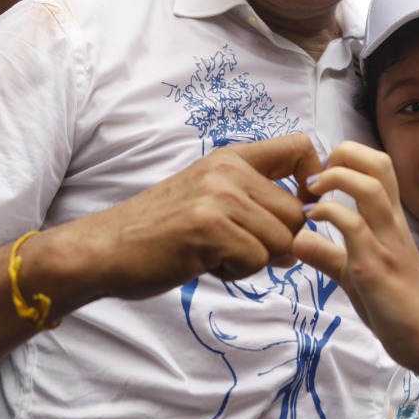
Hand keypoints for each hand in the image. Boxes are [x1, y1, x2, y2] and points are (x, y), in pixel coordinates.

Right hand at [61, 132, 324, 301]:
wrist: (106, 248)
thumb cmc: (160, 231)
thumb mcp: (209, 198)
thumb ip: (255, 204)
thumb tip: (303, 234)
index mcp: (231, 157)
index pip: (299, 147)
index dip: (312, 180)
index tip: (296, 208)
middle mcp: (228, 170)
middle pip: (296, 213)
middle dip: (275, 243)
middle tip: (233, 247)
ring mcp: (218, 197)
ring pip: (281, 240)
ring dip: (253, 260)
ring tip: (214, 253)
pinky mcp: (209, 227)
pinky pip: (257, 259)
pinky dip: (236, 272)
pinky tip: (205, 262)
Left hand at [292, 141, 418, 386]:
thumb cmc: (398, 308)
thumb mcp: (355, 275)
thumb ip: (329, 256)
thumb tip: (298, 239)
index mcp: (392, 222)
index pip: (380, 168)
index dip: (350, 157)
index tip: (323, 171)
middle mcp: (393, 225)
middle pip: (378, 164)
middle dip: (344, 154)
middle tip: (316, 172)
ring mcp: (386, 244)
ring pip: (370, 188)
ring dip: (335, 179)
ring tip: (310, 190)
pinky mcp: (376, 268)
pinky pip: (353, 228)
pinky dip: (327, 215)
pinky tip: (310, 222)